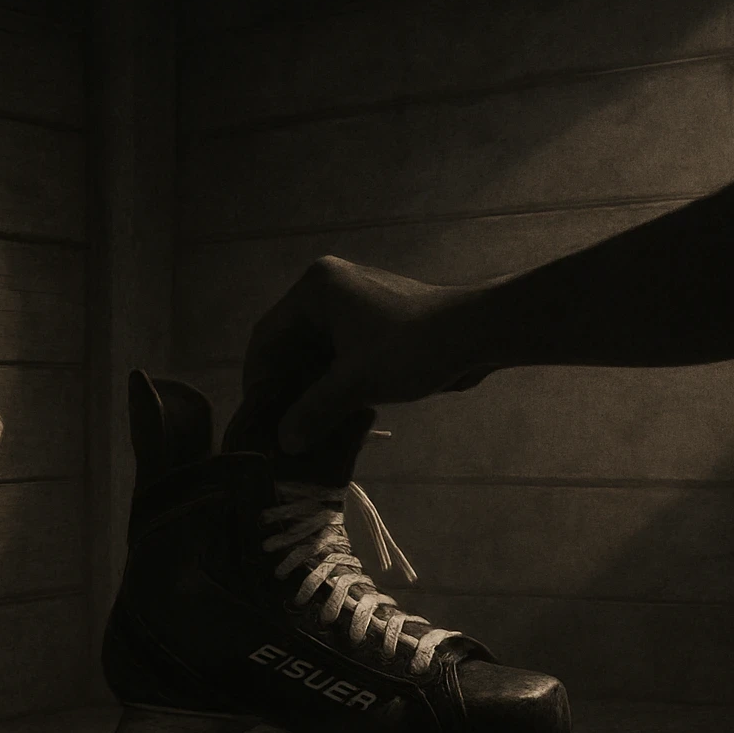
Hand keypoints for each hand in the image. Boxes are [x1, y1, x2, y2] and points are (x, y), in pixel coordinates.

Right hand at [242, 255, 492, 453]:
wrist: (478, 332)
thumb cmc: (411, 348)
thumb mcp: (355, 383)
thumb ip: (313, 412)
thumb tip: (284, 443)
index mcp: (315, 290)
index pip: (267, 336)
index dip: (257, 379)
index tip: (255, 417)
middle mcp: (328, 289)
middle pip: (290, 344)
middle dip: (285, 387)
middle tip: (278, 427)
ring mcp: (353, 303)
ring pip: (316, 352)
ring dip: (309, 388)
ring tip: (302, 427)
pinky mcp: (374, 320)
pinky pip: (340, 353)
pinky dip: (333, 382)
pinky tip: (331, 414)